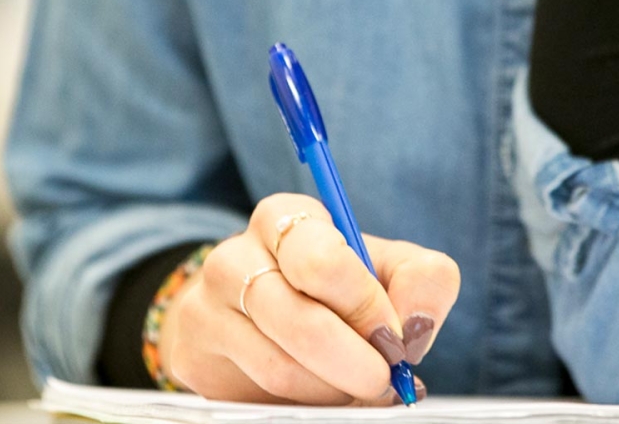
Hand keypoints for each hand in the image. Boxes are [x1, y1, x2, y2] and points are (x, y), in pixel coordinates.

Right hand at [158, 194, 460, 403]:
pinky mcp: (195, 351)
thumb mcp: (386, 269)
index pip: (324, 260)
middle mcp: (238, 253)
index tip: (395, 339)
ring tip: (356, 386)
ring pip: (281, 364)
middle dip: (354, 360)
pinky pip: (259, 390)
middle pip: (299, 318)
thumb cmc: (333, 288)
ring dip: (333, 387)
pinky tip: (322, 392)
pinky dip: (305, 401)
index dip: (367, 307)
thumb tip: (416, 324)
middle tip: (384, 380)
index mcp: (288, 217)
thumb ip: (423, 281)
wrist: (251, 313)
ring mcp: (208, 303)